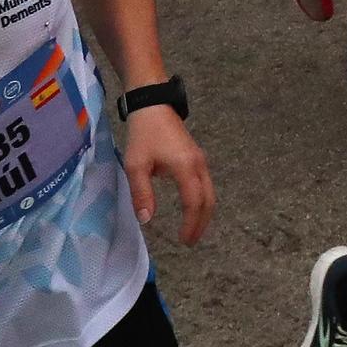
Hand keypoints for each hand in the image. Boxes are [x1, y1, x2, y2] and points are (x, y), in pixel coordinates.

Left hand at [122, 105, 213, 245]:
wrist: (153, 105)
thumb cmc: (143, 134)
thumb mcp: (136, 165)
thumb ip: (141, 193)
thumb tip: (147, 220)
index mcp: (185, 168)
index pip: (193, 203)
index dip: (190, 224)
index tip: (182, 240)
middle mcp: (198, 165)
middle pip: (208, 201)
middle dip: (202, 223)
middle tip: (191, 241)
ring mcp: (200, 161)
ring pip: (210, 193)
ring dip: (204, 213)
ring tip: (193, 229)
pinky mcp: (197, 157)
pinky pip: (206, 185)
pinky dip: (203, 201)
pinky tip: (193, 208)